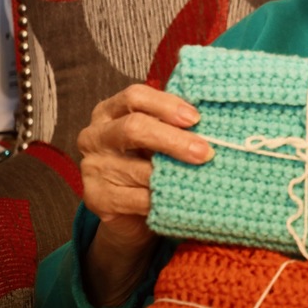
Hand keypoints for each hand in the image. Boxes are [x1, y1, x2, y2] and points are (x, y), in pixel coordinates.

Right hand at [76, 84, 214, 303]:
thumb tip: (215, 118)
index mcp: (110, 111)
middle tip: (205, 152)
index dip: (167, 105)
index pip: (135, 96)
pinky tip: (182, 197)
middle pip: (134, 127)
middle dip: (174, 140)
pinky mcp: (96, 198)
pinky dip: (163, 198)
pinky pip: (138, 198)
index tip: (196, 118)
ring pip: (140, 168)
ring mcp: (92, 167)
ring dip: (174, 174)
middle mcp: (95, 135)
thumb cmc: (150, 161)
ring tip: (201, 177)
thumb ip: (175, 124)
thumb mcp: (160, 136)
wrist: (129, 211)